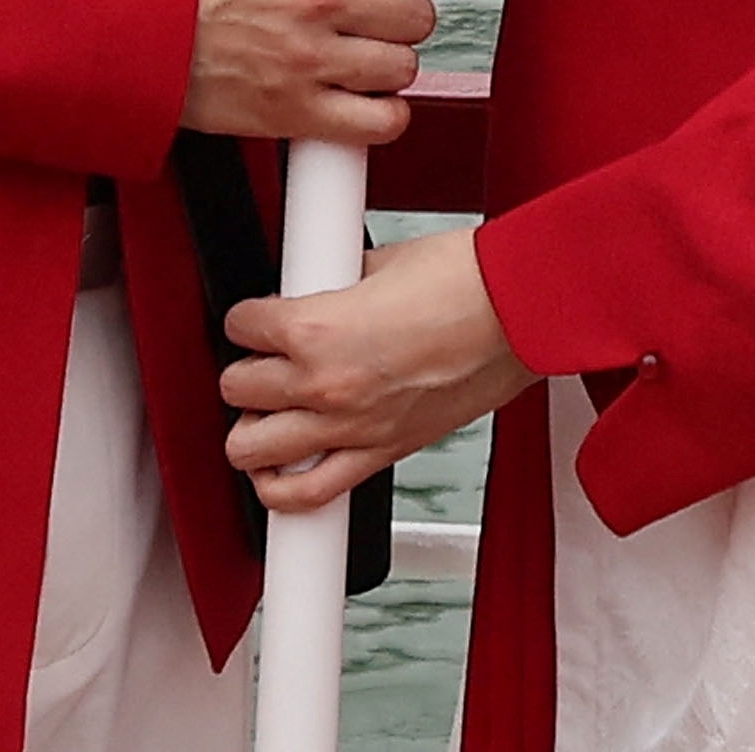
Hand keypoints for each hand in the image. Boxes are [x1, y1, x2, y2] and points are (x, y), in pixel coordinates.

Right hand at [184, 0, 433, 146]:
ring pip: (403, 67)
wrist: (134, 17)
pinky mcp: (296, 111)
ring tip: (362, 59)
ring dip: (388, 65)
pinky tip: (364, 103)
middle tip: (377, 21)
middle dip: (400, 17)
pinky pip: (379, 123)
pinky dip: (382, 117)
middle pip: (416, 14)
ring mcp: (313, 56)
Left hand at [223, 226, 536, 507]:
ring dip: (252, 430)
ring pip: (252, 450)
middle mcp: (324, 384)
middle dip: (244, 371)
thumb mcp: (382, 261)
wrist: (517, 315)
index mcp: (317, 327)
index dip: (246, 317)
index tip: (255, 317)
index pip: (242, 327)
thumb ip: (340, 280)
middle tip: (261, 361)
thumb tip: (325, 282)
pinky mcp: (381, 456)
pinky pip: (309, 494)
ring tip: (263, 414)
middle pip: (237, 390)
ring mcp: (350, 428)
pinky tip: (278, 472)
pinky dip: (281, 489)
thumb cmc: (464, 282)